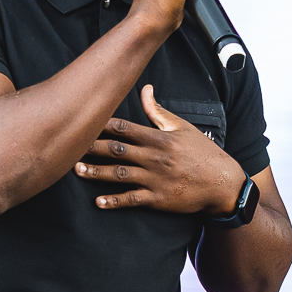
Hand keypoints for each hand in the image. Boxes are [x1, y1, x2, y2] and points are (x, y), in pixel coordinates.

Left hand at [76, 87, 245, 215]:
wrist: (222, 182)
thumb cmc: (202, 153)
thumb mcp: (182, 127)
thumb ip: (158, 111)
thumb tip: (144, 88)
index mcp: (158, 138)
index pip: (124, 128)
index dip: (102, 125)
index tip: (83, 122)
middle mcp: (153, 157)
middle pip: (117, 150)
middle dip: (92, 148)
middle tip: (70, 146)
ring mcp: (155, 179)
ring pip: (120, 174)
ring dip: (97, 173)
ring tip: (77, 171)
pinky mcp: (158, 199)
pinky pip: (132, 200)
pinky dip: (115, 201)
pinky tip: (99, 202)